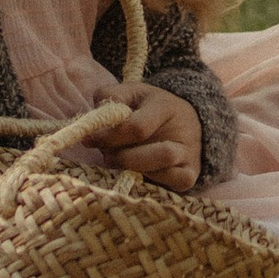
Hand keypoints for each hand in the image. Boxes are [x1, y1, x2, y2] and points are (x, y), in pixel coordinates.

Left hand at [82, 82, 203, 191]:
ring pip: (163, 169)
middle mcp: (183, 132)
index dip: (109, 136)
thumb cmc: (149, 108)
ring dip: (135, 169)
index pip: (137, 128)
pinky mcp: (190, 174)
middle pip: (155, 153)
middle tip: (105, 154)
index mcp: (166, 107)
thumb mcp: (131, 94)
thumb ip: (111, 98)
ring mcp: (188, 155)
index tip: (89, 139)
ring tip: (119, 161)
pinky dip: (152, 180)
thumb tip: (95, 120)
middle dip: (123, 157)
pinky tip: (139, 171)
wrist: (184, 121)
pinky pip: (173, 183)